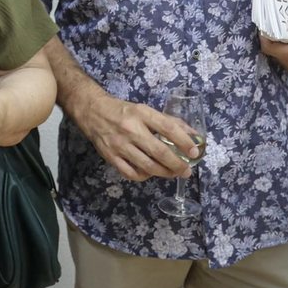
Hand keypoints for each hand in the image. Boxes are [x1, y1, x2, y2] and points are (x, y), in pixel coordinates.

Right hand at [69, 91, 200, 181]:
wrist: (92, 111)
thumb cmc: (123, 111)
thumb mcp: (145, 110)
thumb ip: (169, 122)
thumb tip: (193, 136)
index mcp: (142, 113)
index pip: (168, 128)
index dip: (184, 142)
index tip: (194, 152)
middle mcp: (131, 129)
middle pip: (159, 152)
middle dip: (177, 164)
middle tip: (187, 170)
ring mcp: (119, 145)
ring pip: (147, 166)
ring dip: (164, 173)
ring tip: (173, 173)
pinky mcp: (110, 157)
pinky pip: (131, 173)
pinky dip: (145, 176)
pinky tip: (151, 173)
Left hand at [260, 0, 287, 77]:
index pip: (268, 46)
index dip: (264, 33)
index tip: (265, 20)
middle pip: (271, 50)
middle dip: (270, 35)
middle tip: (269, 20)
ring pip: (277, 54)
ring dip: (276, 42)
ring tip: (277, 26)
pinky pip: (285, 57)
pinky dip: (283, 47)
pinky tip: (285, 36)